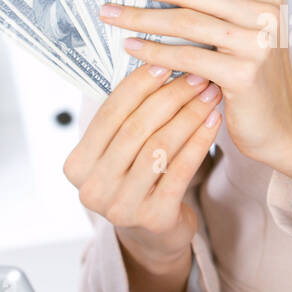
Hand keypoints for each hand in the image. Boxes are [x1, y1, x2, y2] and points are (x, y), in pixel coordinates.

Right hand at [62, 59, 222, 271]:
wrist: (153, 234)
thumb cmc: (138, 179)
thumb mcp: (120, 152)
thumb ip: (125, 117)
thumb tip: (153, 57)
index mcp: (77, 165)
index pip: (109, 114)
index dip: (139, 85)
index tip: (166, 61)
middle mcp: (92, 188)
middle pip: (136, 129)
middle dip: (170, 97)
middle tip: (197, 76)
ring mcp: (122, 206)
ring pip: (160, 147)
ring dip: (189, 115)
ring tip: (210, 94)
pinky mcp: (154, 218)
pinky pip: (181, 170)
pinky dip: (200, 141)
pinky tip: (214, 120)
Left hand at [98, 0, 291, 185]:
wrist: (283, 124)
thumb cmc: (254, 74)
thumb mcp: (245, 31)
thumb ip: (219, 5)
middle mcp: (266, 14)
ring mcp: (257, 44)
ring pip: (186, 22)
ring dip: (140, 16)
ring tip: (109, 12)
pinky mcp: (244, 75)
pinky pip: (188, 57)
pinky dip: (155, 51)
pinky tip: (130, 46)